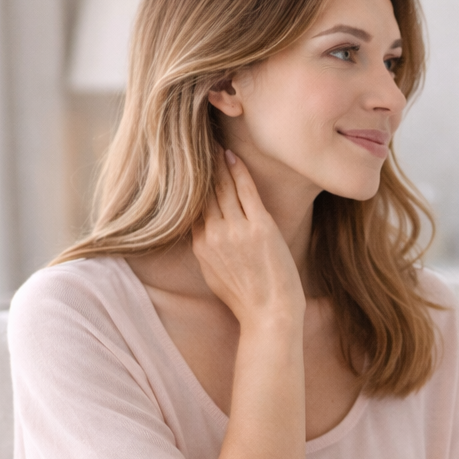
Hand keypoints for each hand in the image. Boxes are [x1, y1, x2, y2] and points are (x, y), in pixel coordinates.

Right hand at [191, 147, 305, 327]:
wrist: (270, 315)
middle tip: (198, 143)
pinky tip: (233, 157)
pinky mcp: (259, 227)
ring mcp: (236, 230)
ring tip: (214, 143)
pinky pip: (246, 191)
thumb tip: (204, 232)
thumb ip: (207, 250)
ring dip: (218, 163)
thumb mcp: (215, 275)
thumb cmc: (248, 298)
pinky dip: (239, 171)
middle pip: (203, 193)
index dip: (190, 185)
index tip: (188, 165)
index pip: (192, 207)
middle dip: (201, 167)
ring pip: (222, 188)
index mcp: (201, 246)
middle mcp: (214, 235)